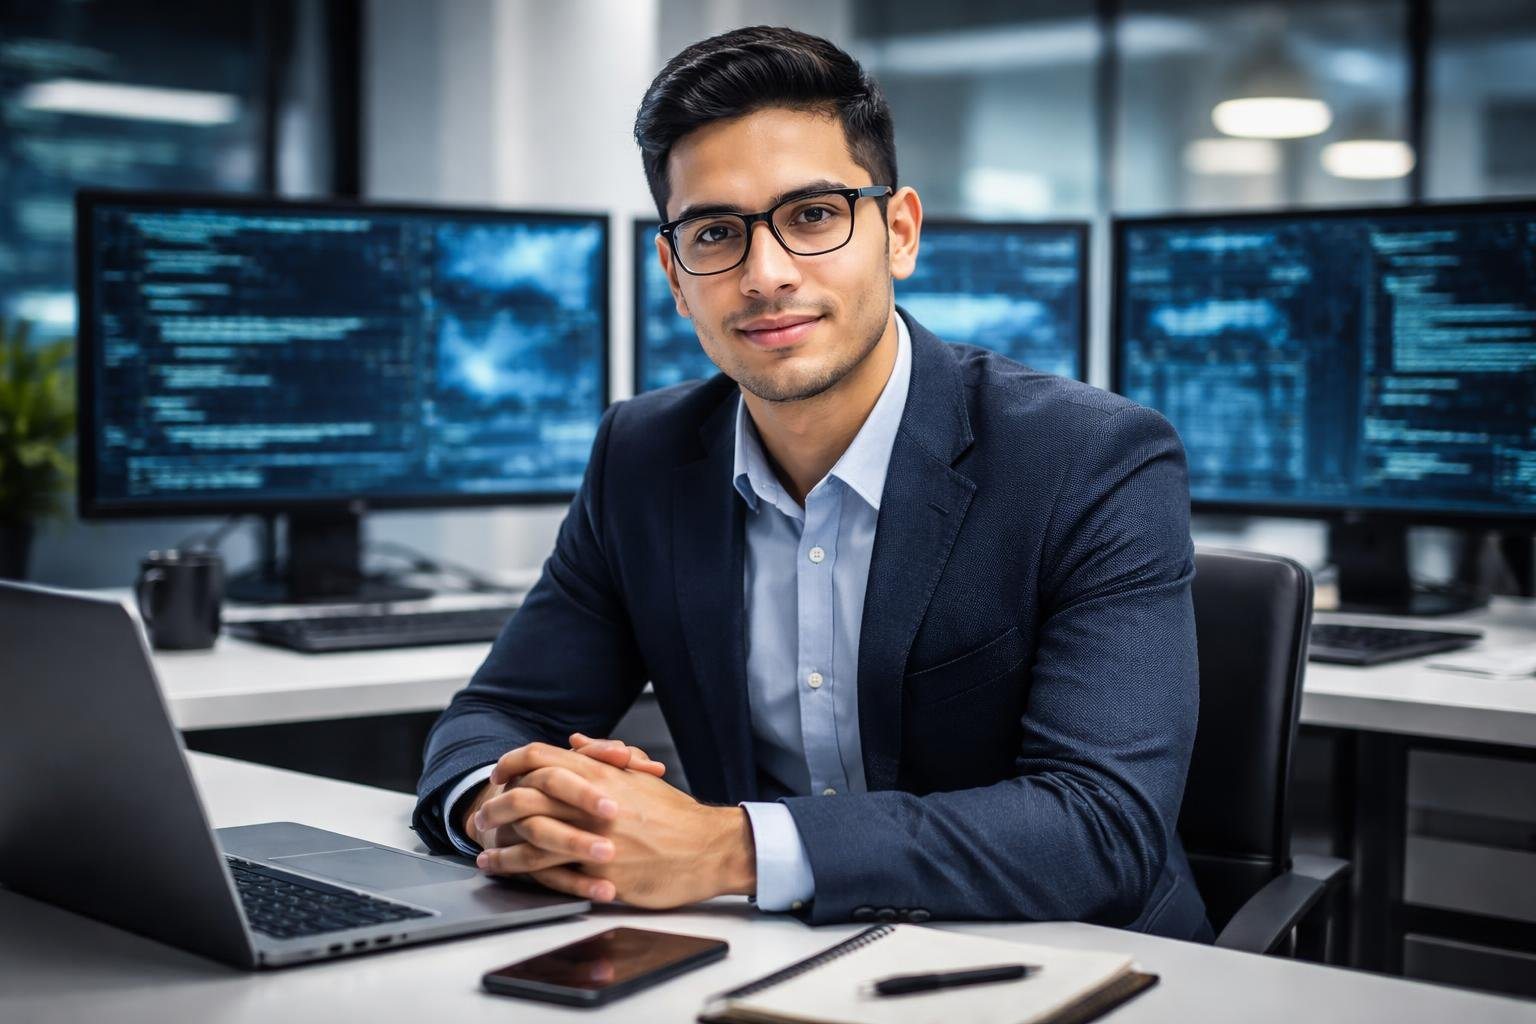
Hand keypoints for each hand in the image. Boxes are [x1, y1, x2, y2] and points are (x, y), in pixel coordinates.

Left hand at [473, 742, 754, 907]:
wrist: (708, 848)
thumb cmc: (676, 816)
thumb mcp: (638, 777)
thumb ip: (602, 758)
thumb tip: (576, 740)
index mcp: (600, 774)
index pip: (540, 757)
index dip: (511, 763)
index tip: (497, 775)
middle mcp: (590, 801)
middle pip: (524, 796)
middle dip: (495, 808)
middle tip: (481, 818)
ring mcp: (592, 836)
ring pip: (529, 837)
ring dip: (501, 846)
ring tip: (484, 854)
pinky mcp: (598, 869)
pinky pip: (550, 870)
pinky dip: (522, 872)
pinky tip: (509, 874)